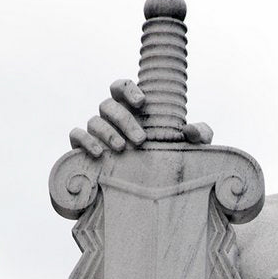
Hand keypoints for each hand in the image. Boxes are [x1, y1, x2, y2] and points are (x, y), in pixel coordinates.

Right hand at [68, 79, 213, 157]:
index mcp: (131, 109)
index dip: (127, 89)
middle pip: (108, 105)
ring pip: (94, 121)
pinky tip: (99, 154)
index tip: (142, 103)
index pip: (120, 86)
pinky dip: (85, 141)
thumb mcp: (191, 148)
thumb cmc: (168, 160)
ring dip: (107, 132)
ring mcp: (97, 132)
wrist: (149, 192)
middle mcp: (111, 117)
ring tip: (122, 148)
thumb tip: (191, 130)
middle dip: (124, 120)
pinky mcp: (83, 148)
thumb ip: (200, 134)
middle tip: (141, 140)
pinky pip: (76, 135)